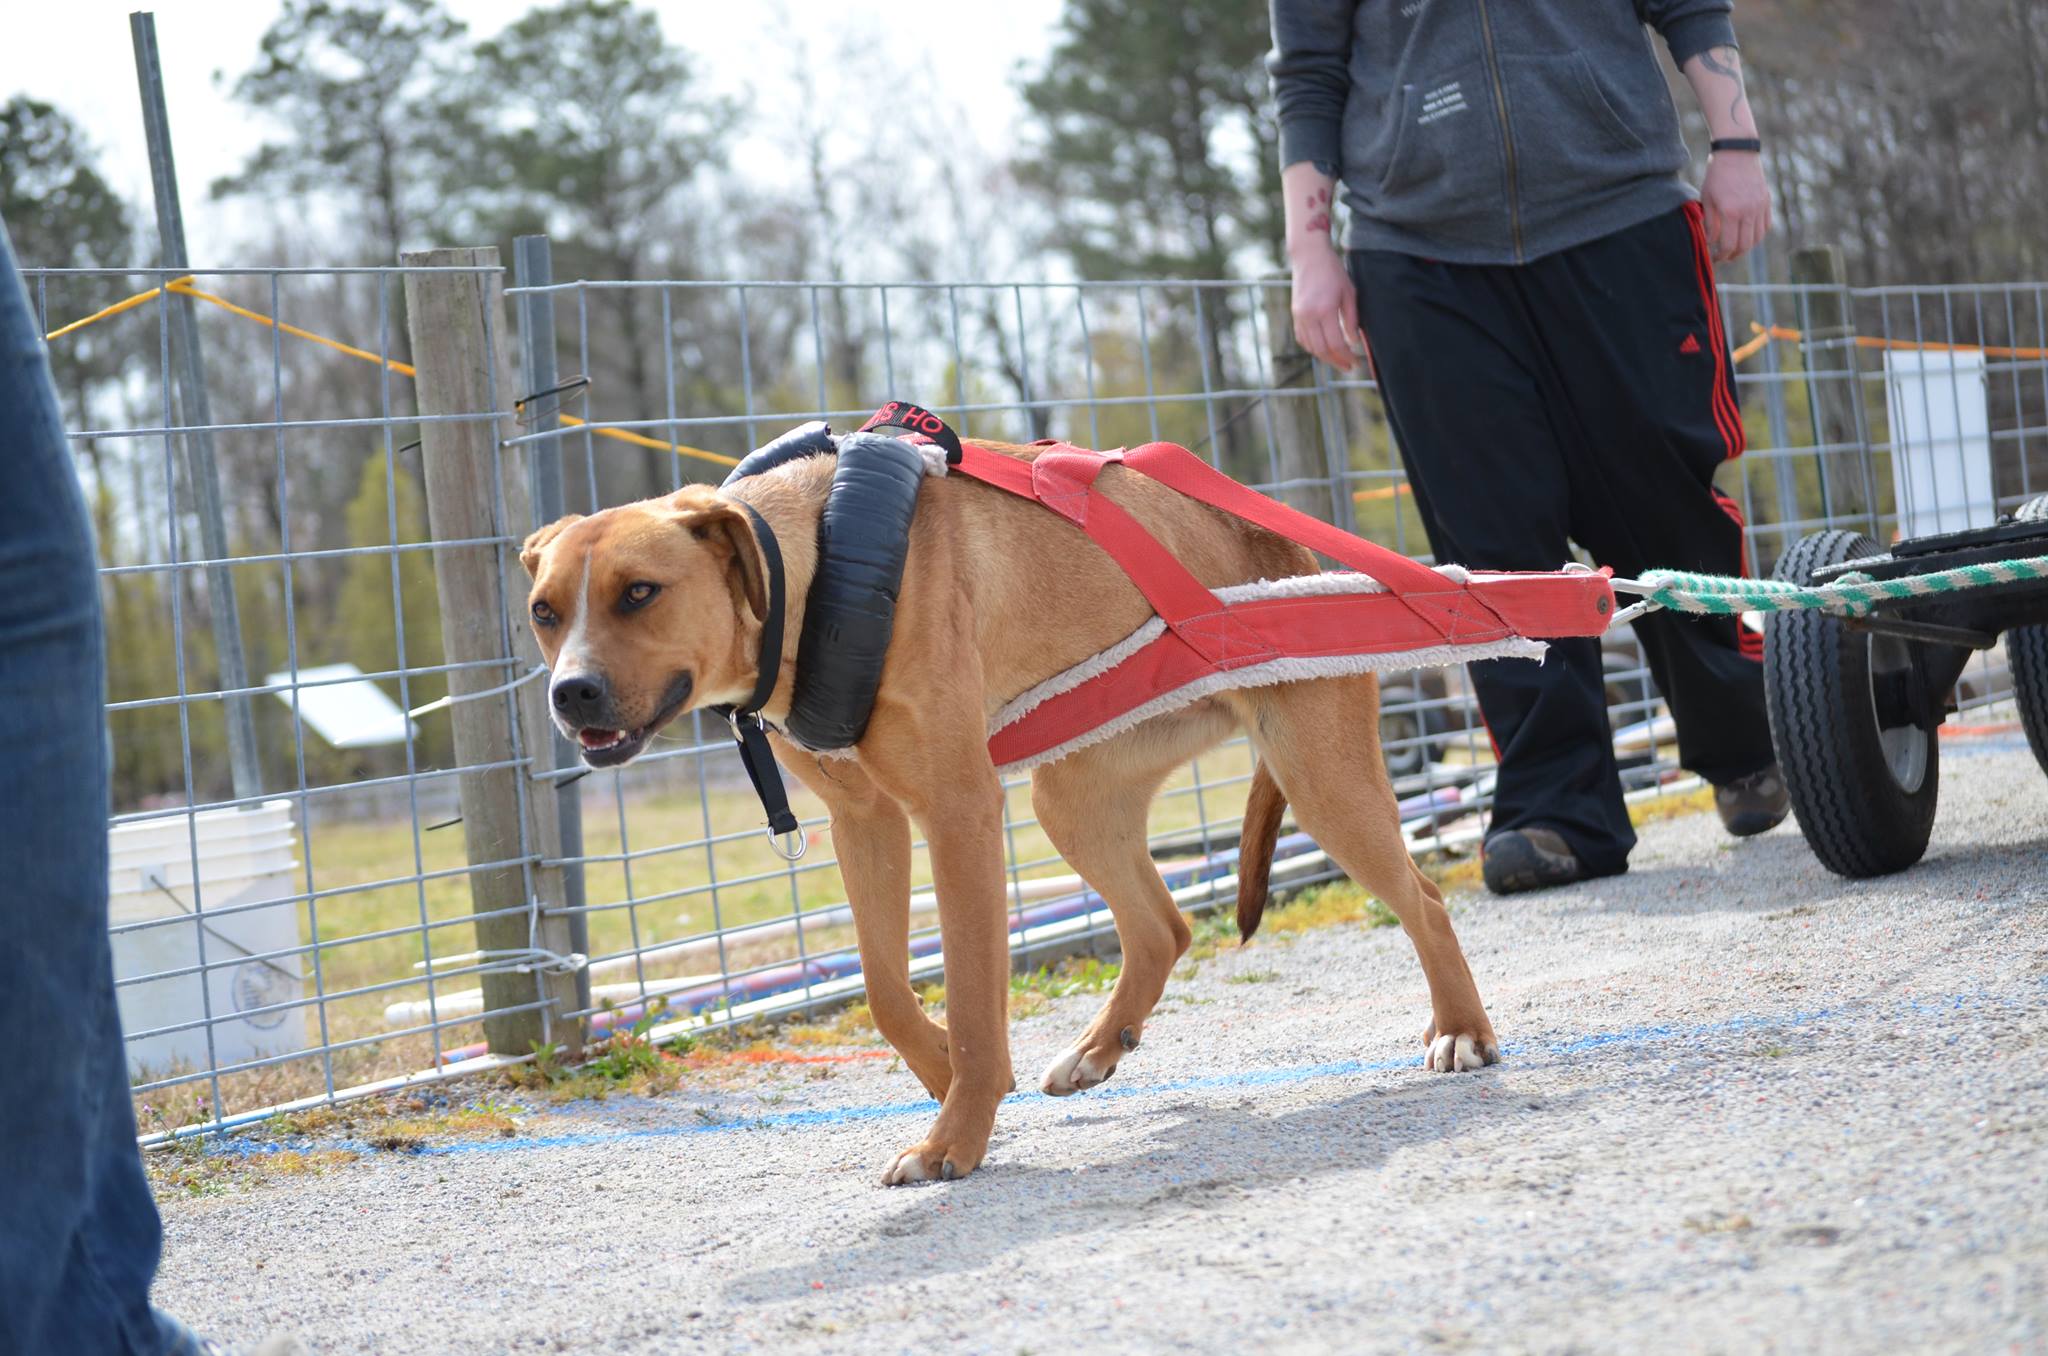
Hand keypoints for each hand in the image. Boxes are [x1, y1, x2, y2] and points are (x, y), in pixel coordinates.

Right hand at [1289, 240, 1363, 372]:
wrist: (1309, 256)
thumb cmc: (1333, 271)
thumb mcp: (1349, 293)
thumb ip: (1351, 319)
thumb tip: (1353, 342)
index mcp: (1325, 310)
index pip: (1336, 343)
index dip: (1346, 356)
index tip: (1355, 362)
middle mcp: (1309, 316)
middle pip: (1322, 350)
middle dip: (1336, 362)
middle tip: (1348, 367)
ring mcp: (1299, 316)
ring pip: (1310, 347)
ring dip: (1325, 357)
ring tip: (1338, 360)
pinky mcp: (1295, 314)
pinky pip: (1302, 338)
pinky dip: (1313, 347)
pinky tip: (1323, 349)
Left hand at [1700, 151, 1770, 262]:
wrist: (1737, 152)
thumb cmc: (1717, 175)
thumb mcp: (1707, 199)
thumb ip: (1710, 223)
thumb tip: (1711, 242)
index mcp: (1731, 212)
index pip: (1729, 245)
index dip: (1721, 255)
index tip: (1715, 258)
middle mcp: (1749, 211)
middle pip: (1745, 245)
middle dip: (1734, 255)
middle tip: (1724, 257)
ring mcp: (1760, 206)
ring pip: (1758, 237)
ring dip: (1747, 247)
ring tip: (1735, 249)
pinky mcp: (1766, 201)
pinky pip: (1765, 225)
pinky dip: (1757, 234)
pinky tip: (1748, 235)